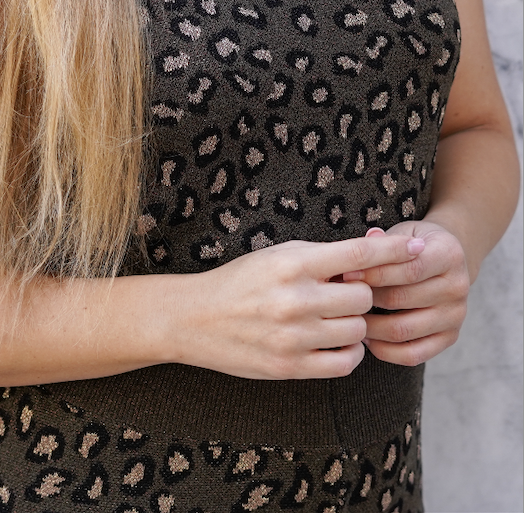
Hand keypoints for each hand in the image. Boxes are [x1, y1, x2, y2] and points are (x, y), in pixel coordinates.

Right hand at [174, 232, 425, 380]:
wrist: (195, 318)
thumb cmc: (242, 280)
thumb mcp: (279, 256)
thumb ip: (322, 258)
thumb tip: (373, 255)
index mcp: (294, 263)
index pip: (358, 255)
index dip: (393, 251)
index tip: (420, 248)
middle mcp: (296, 298)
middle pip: (363, 297)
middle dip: (359, 294)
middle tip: (341, 293)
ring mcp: (294, 336)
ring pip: (357, 331)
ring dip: (352, 324)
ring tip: (331, 318)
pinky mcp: (290, 366)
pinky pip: (344, 363)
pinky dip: (348, 353)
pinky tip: (332, 342)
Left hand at [343, 222, 469, 366]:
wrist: (445, 260)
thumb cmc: (413, 245)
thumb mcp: (402, 233)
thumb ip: (384, 241)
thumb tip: (363, 244)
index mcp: (450, 254)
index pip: (409, 269)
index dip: (374, 272)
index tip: (345, 273)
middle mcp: (459, 286)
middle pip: (404, 299)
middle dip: (367, 299)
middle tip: (340, 298)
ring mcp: (456, 316)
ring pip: (405, 330)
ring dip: (371, 327)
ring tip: (349, 318)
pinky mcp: (450, 338)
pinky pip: (413, 355)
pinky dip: (385, 350)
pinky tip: (367, 338)